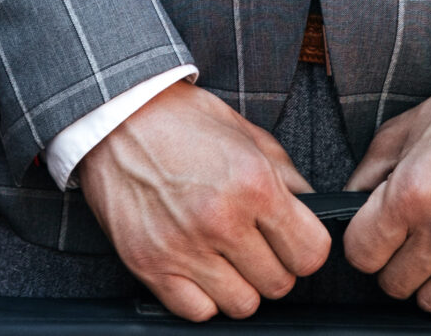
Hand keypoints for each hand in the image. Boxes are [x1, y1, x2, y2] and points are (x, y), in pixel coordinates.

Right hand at [75, 79, 330, 320]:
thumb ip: (287, 175)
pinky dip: (204, 297)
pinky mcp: (149, 266)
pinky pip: (197, 312)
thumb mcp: (246, 132)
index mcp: (253, 183)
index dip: (306, 247)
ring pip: (242, 305)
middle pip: (279, 284)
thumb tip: (314, 209)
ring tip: (227, 256)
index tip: (294, 239)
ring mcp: (183, 248)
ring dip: (241, 285)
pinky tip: (200, 267)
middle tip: (257, 243)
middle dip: (275, 265)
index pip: (311, 253)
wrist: (116, 118)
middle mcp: (221, 220)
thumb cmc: (181, 120)